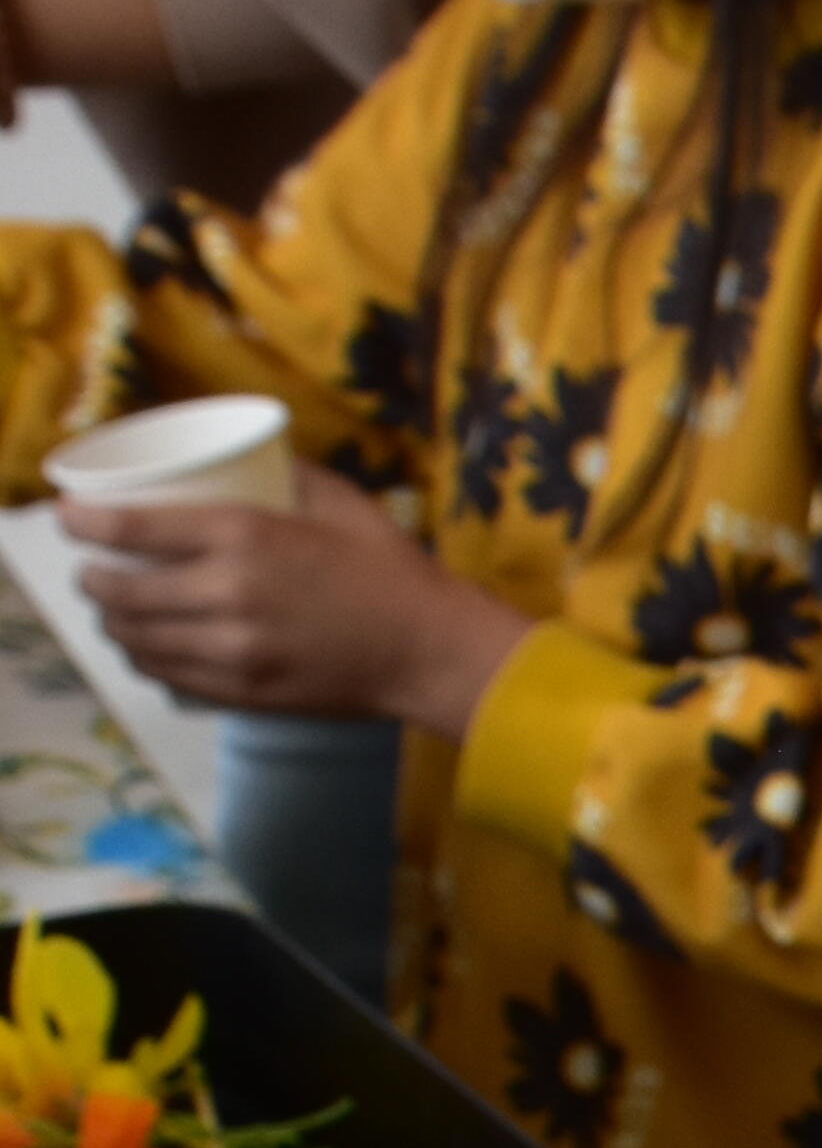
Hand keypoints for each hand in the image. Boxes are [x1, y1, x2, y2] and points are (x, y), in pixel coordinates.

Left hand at [63, 471, 527, 731]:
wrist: (429, 650)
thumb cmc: (389, 569)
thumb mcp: (338, 500)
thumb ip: (285, 474)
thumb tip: (245, 455)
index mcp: (244, 536)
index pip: (131, 529)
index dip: (83, 523)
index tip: (67, 518)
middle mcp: (226, 594)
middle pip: (120, 591)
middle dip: (91, 579)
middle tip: (92, 569)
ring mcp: (232, 651)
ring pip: (136, 640)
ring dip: (112, 623)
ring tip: (114, 609)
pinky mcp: (242, 692)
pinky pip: (168, 678)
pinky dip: (145, 660)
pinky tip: (146, 648)